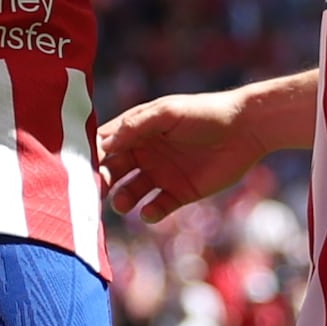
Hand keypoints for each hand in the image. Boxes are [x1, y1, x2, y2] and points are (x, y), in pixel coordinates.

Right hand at [96, 86, 281, 223]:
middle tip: (97, 190)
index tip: (81, 167)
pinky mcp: (180, 193)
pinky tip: (150, 211)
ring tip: (122, 203)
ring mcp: (161, 174)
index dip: (92, 155)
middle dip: (103, 181)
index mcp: (138, 131)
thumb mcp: (166, 113)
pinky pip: (157, 207)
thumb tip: (102, 144)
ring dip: (123, 199)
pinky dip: (150, 212)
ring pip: (131, 191)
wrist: (246, 129)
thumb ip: (134, 126)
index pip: (106, 145)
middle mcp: (145, 154)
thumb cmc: (204, 113)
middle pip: (113, 171)